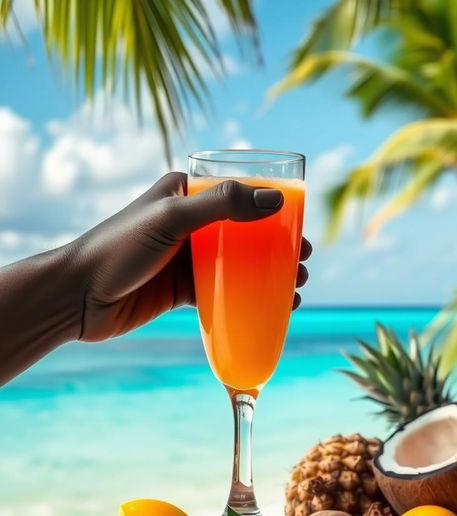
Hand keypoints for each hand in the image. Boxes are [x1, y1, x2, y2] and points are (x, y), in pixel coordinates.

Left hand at [69, 172, 310, 341]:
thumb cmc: (118, 249)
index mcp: (185, 193)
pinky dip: (248, 296)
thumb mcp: (171, 219)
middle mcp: (189, 222)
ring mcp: (186, 256)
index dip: (274, 209)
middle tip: (304, 263)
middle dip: (279, 247)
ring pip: (239, 263)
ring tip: (296, 288)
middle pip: (246, 232)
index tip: (300, 228)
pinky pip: (224, 289)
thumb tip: (275, 199)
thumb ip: (222, 205)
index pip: (240, 193)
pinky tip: (269, 306)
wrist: (78, 297)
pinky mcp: (183, 288)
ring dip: (269, 274)